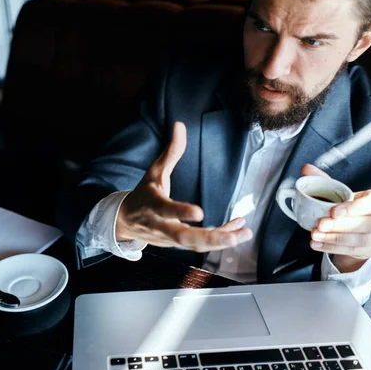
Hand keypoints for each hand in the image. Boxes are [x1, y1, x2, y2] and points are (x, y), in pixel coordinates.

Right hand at [116, 122, 252, 252]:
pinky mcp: (177, 244)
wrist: (125, 221)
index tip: (200, 213)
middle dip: (211, 238)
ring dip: (221, 241)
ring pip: (194, 244)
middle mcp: (161, 225)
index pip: (166, 210)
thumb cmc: (143, 193)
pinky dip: (219, 238)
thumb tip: (180, 125)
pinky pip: (199, 244)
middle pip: (184, 237)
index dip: (181, 212)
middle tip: (233, 237)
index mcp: (153, 205)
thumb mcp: (154, 171)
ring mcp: (169, 239)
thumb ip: (170, 152)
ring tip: (244, 233)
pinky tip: (237, 229)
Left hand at [301, 164, 370, 271]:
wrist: (356, 228)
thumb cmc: (347, 205)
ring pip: (360, 240)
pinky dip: (332, 248)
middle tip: (320, 225)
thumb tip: (306, 168)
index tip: (333, 211)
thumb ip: (323, 179)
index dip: (354, 208)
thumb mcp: (339, 192)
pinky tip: (317, 245)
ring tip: (315, 235)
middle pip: (368, 224)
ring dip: (335, 238)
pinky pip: (353, 251)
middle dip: (341, 226)